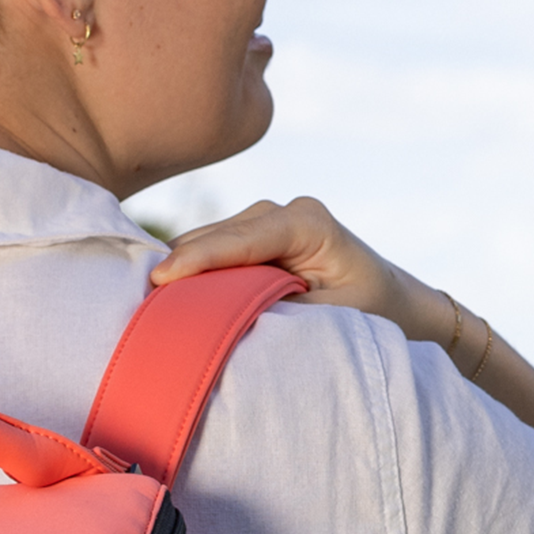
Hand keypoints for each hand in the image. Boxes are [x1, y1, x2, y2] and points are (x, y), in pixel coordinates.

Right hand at [149, 196, 448, 340]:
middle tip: (136, 301)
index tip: (161, 281)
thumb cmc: (373, 315)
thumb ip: (280, 314)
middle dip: (180, 265)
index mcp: (309, 223)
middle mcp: (285, 211)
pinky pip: (212, 251)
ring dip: (181, 270)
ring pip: (208, 241)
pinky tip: (164, 295)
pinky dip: (191, 272)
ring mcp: (268, 220)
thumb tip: (225, 319)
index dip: (199, 259)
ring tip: (144, 303)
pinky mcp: (255, 237)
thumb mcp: (332, 321)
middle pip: (217, 236)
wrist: (397, 305)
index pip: (242, 238)